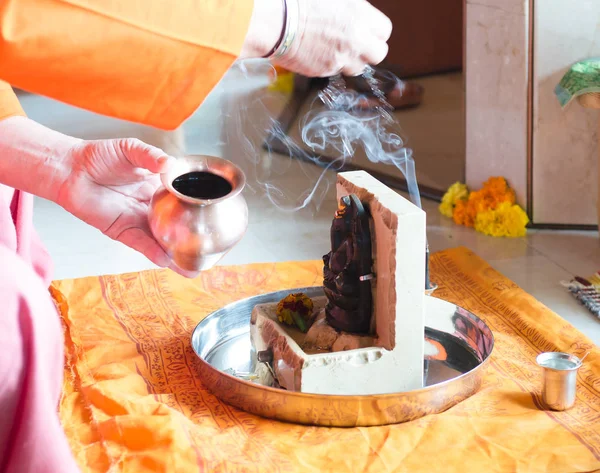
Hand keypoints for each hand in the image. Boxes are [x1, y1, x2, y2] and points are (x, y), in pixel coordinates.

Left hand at [57, 139, 197, 277]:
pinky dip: (152, 252)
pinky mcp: (121, 231)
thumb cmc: (99, 156)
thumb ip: (150, 156)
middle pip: (177, 225)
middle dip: (192, 239)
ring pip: (161, 240)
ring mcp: (138, 220)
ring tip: (193, 267)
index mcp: (159, 187)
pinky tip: (165, 259)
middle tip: (210, 249)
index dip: (199, 208)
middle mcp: (152, 207)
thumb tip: (169, 164)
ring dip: (176, 254)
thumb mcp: (130, 149)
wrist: (70, 168)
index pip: (184, 200)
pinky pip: (140, 243)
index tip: (216, 215)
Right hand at [240, 0, 391, 76]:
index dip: (376, 31)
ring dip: (351, 60)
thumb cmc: (299, 2)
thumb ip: (352, 7)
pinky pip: (336, 71)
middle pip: (379, 54)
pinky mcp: (326, 70)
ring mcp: (341, 57)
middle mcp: (355, 38)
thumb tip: (355, 13)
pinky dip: (331, 64)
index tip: (368, 30)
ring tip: (336, 48)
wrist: (276, 21)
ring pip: (358, 67)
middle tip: (357, 43)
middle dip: (370, 50)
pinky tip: (319, 51)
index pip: (384, 30)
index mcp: (360, 15)